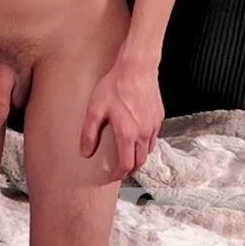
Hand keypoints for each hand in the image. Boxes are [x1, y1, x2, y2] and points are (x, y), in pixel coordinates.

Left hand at [79, 55, 162, 180]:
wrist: (137, 68)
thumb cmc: (115, 86)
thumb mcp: (95, 109)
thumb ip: (89, 133)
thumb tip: (85, 152)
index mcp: (128, 134)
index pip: (126, 164)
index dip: (118, 174)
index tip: (112, 176)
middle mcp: (144, 134)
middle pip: (140, 161)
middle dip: (129, 169)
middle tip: (119, 169)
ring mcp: (154, 126)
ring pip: (148, 150)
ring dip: (138, 157)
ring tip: (127, 156)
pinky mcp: (159, 117)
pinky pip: (153, 137)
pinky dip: (146, 144)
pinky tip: (137, 138)